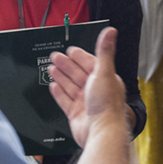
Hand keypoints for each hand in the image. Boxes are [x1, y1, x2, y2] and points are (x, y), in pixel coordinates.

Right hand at [48, 27, 125, 146]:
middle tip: (55, 56)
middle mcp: (95, 90)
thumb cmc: (107, 104)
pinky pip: (65, 101)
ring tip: (51, 68)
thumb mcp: (104, 72)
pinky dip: (59, 93)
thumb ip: (105, 51)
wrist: (101, 132)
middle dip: (66, 65)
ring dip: (61, 77)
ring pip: (70, 86)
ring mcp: (85, 103)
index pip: (90, 63)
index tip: (70, 50)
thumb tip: (111, 31)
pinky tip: (53, 86)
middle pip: (78, 74)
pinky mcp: (76, 114)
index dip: (79, 56)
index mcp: (105, 79)